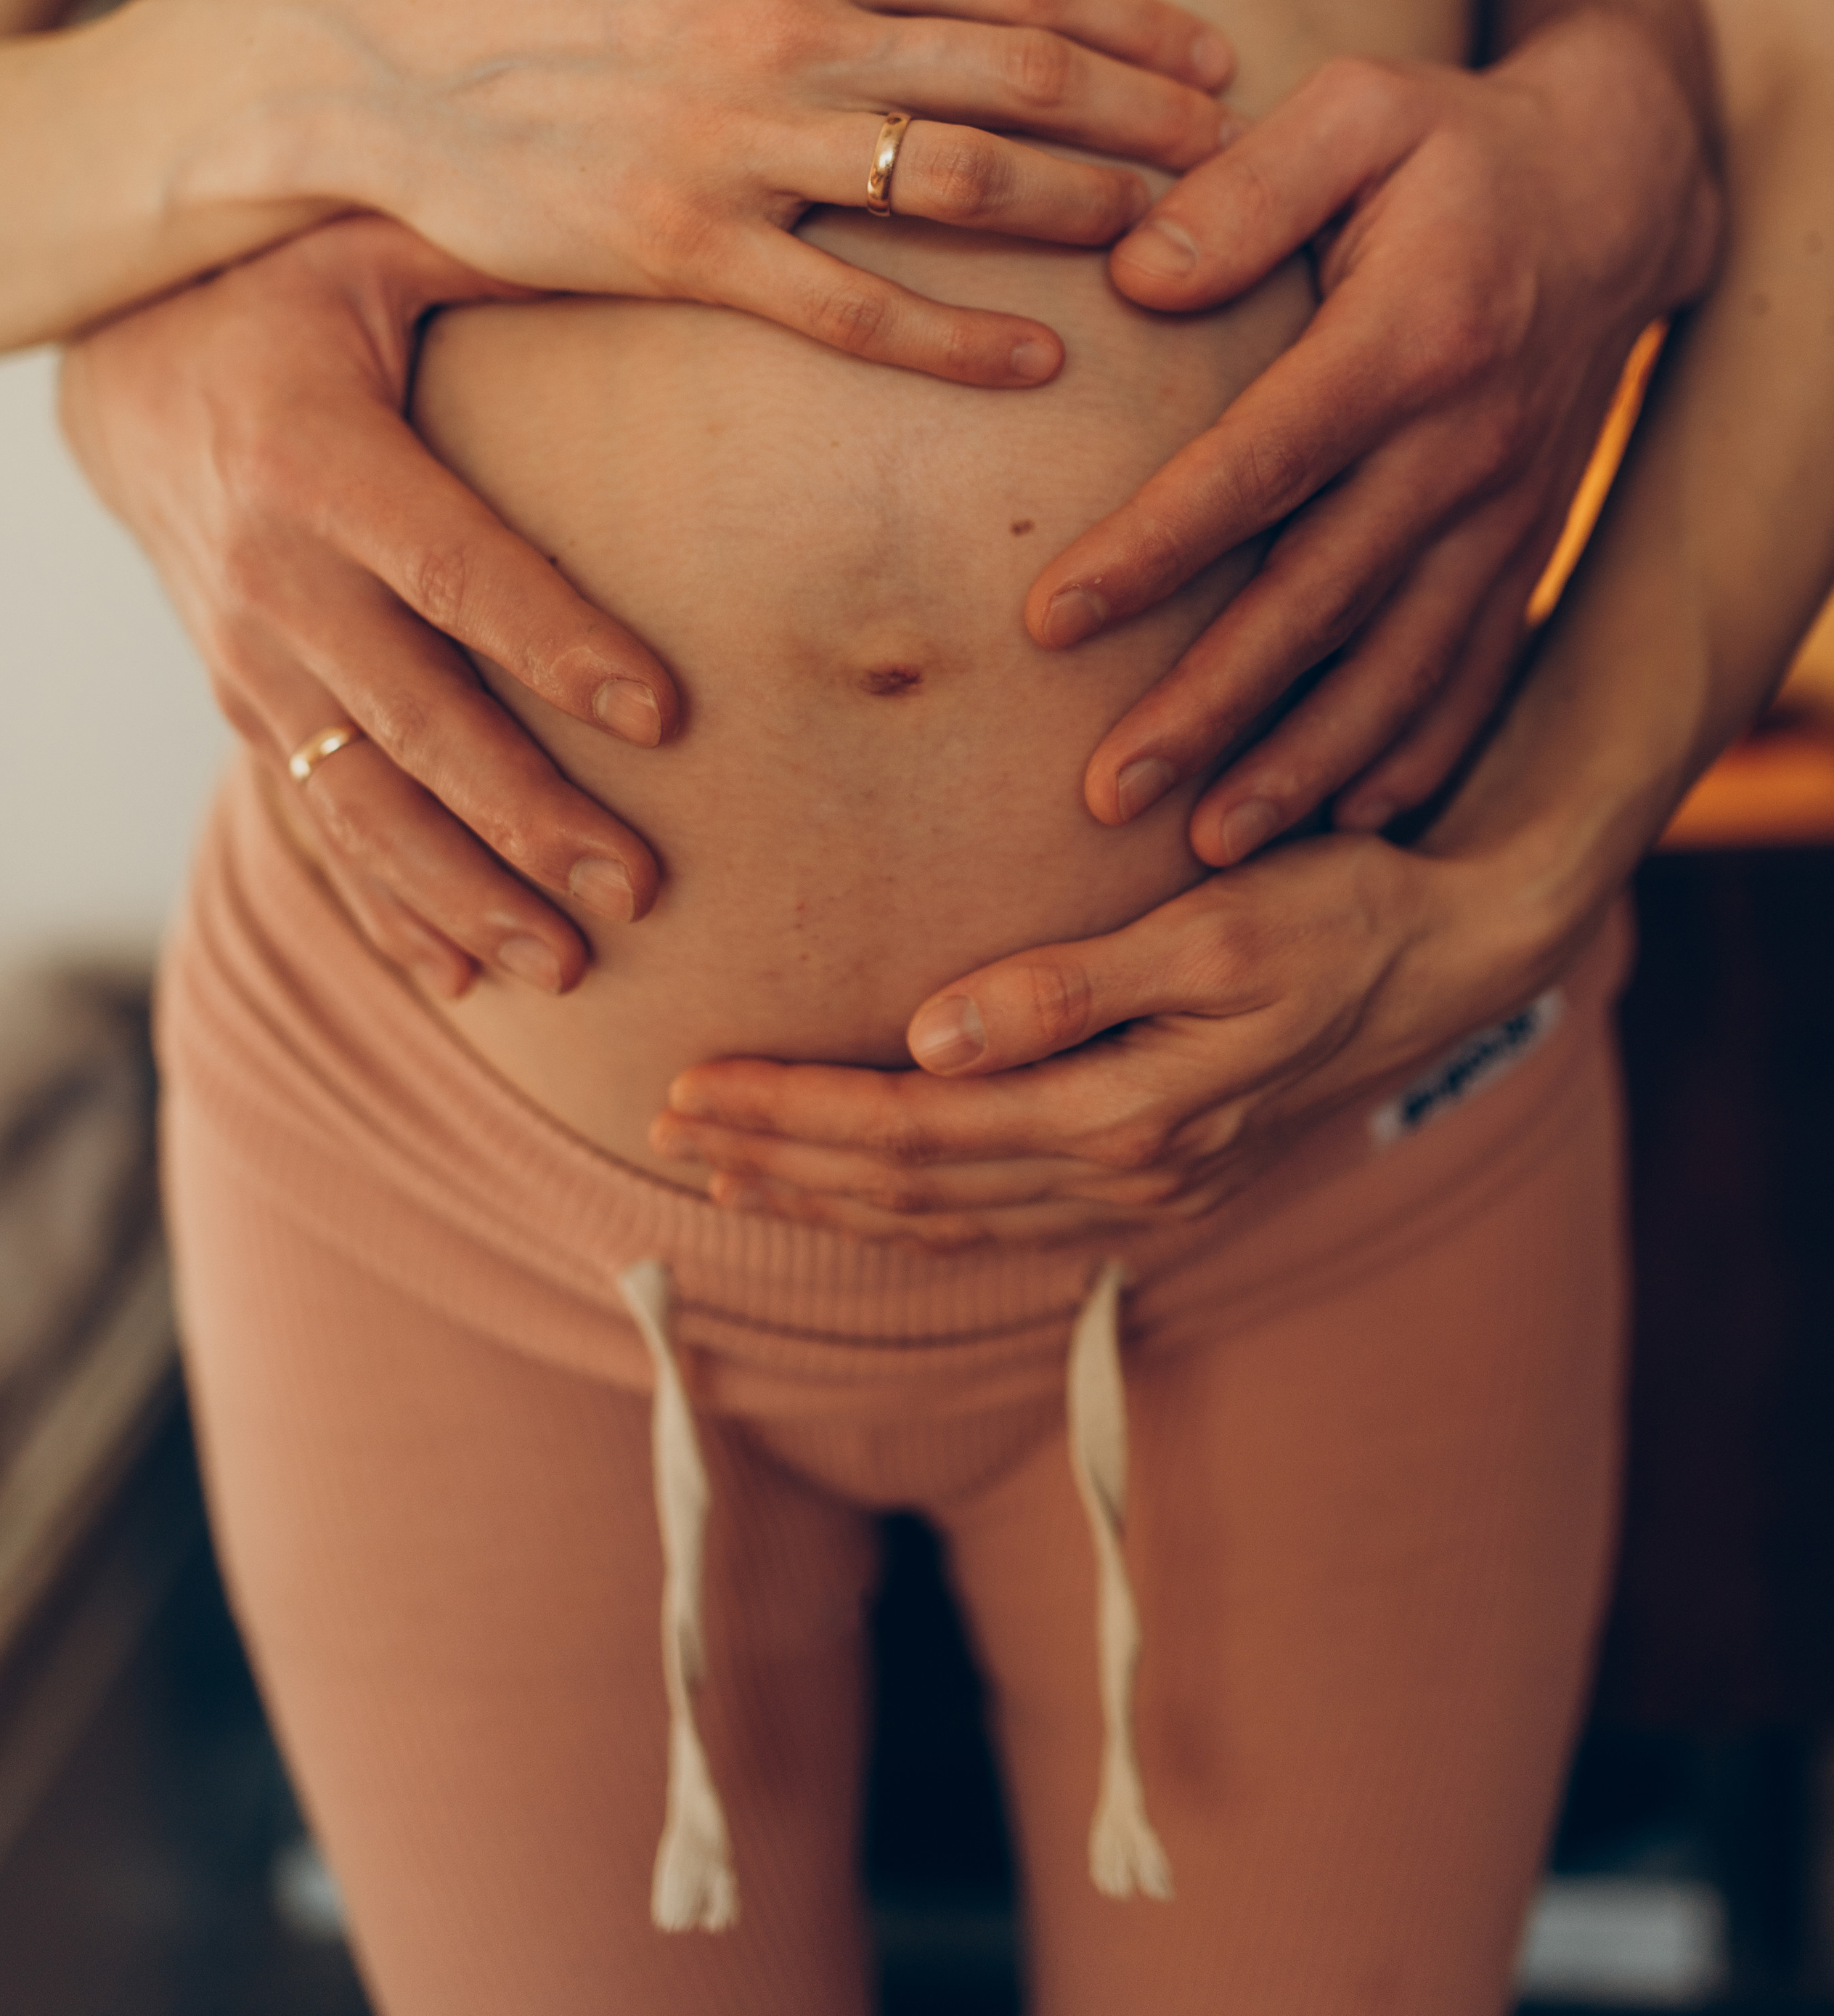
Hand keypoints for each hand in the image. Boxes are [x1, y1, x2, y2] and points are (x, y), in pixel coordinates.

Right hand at [60, 215, 672, 999]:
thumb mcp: (381, 244)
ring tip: (567, 967)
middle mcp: (269, 575)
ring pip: (359, 799)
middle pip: (413, 717)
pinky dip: (383, 905)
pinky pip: (313, 821)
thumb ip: (506, 258)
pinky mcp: (243, 707)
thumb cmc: (294, 293)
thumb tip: (669, 231)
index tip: (662, 713)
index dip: (555, 641)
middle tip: (640, 890)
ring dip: (462, 893)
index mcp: (315, 456)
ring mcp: (246, 658)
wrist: (131, 373)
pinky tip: (457, 979)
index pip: (453, 567)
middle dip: (527, 815)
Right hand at [237, 0, 1235, 386]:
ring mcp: (739, 141)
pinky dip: (956, 334)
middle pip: (1015, 73)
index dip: (1132, 22)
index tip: (1213, 62)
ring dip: (1079, 208)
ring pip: (955, 179)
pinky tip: (1039, 360)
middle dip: (1142, 115)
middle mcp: (788, 28)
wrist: (405, 63)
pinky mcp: (686, 246)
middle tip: (1229, 156)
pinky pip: (849, 301)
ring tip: (1168, 239)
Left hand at [650, 828, 1570, 1247]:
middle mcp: (1128, 1174)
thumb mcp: (1217, 928)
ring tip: (727, 1165)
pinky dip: (908, 1206)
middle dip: (783, 1159)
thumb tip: (928, 1037)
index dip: (795, 1114)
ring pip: (948, 1214)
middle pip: (914, 1187)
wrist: (1457, 952)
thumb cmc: (1338, 910)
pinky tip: (857, 1190)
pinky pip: (998, 1212)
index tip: (690, 1085)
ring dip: (830, 1192)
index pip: (915, 1130)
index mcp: (1129, 1117)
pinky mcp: (1156, 1172)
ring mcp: (1145, 1186)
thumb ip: (1071, 988)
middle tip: (666, 1126)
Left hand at [1022, 0, 1718, 863]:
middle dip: (1210, 707)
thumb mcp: (1359, 109)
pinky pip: (1473, 670)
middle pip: (1318, 601)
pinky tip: (1344, 819)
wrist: (1618, 189)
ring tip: (1208, 846)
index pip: (1258, 465)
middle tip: (1104, 794)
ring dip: (1303, 761)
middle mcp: (1464, 447)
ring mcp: (1503, 511)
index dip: (1154, 549)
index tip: (1048, 619)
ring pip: (1398, 665)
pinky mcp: (1523, 543)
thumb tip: (1132, 280)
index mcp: (1407, 339)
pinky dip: (1415, 753)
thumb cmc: (1454, 143)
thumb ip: (1245, 187)